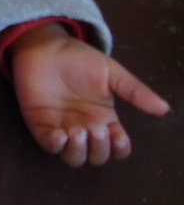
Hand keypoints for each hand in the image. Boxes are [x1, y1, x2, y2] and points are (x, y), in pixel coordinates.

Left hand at [9, 24, 169, 167]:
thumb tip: (164, 109)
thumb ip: (135, 91)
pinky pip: (49, 146)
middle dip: (99, 149)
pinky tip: (60, 133)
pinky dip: (56, 145)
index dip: (119, 148)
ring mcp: (63, 128)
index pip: (117, 146)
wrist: (47, 46)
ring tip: (77, 131)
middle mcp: (85, 128)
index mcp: (104, 118)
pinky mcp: (41, 125)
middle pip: (97, 156)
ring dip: (79, 151)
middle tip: (95, 128)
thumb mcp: (111, 72)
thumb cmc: (79, 58)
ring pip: (74, 158)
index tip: (117, 135)